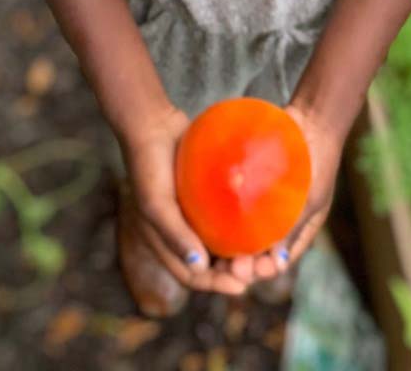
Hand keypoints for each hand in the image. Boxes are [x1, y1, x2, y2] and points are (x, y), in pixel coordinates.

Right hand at [121, 104, 250, 295]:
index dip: (215, 284)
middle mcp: (181, 231)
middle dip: (232, 270)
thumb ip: (175, 234)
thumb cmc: (148, 165)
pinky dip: (239, 221)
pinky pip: (225, 212)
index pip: (192, 275)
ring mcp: (193, 211)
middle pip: (210, 262)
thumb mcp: (156, 203)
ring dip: (239, 248)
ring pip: (220, 239)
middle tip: (258, 268)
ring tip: (262, 249)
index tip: (241, 286)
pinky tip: (259, 219)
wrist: (153, 123)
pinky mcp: (205, 192)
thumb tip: (199, 266)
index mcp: (165, 241)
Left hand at [225, 102, 343, 286]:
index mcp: (294, 233)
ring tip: (211, 250)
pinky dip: (222, 215)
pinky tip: (206, 218)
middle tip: (226, 267)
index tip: (246, 273)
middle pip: (254, 252)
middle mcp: (275, 223)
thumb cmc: (319, 162)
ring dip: (227, 245)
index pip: (276, 262)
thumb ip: (295, 228)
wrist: (311, 121)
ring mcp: (259, 205)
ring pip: (240, 233)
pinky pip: (233, 204)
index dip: (260, 271)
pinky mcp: (247, 187)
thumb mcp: (313, 198)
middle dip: (239, 265)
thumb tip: (279, 264)